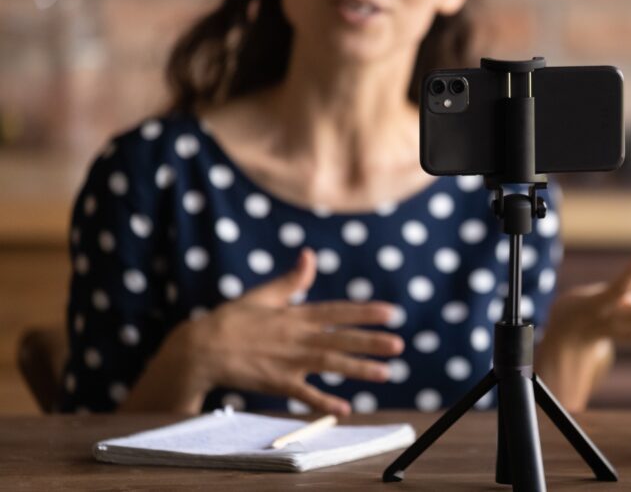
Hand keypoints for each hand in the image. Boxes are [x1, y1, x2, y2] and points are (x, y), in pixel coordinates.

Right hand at [178, 248, 402, 415]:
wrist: (201, 348)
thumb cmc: (232, 319)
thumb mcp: (264, 295)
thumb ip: (292, 279)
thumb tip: (309, 254)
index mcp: (296, 315)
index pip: (338, 311)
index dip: (365, 312)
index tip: (391, 312)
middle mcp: (297, 337)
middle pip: (340, 338)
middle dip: (371, 341)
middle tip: (399, 344)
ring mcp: (288, 361)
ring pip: (330, 365)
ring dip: (358, 369)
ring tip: (385, 373)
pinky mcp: (277, 382)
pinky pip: (305, 395)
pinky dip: (324, 402)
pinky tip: (345, 408)